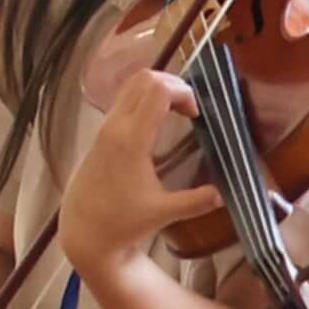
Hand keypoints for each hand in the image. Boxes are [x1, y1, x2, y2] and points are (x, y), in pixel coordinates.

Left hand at [55, 68, 206, 272]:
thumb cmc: (122, 222)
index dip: (183, 92)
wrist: (83, 230)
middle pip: (144, 78)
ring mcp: (106, 126)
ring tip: (179, 112)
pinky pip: (125, 98)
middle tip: (191, 108)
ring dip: (158, 89)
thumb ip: (196, 201)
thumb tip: (224, 194)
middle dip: (173, 84)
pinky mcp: (102, 132)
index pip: (157, 90)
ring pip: (132, 85)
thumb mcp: (164, 213)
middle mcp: (116, 125)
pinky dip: (146, 98)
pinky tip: (160, 121)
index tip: (197, 114)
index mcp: (131, 139)